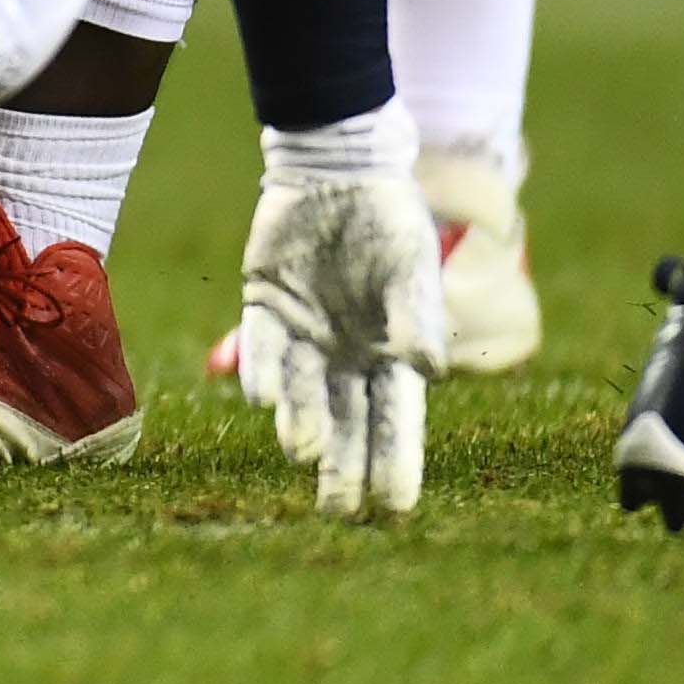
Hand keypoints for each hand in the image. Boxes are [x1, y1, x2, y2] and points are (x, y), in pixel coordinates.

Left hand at [237, 166, 444, 519]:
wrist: (339, 172)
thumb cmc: (391, 221)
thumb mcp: (411, 268)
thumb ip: (415, 318)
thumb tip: (424, 369)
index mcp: (388, 353)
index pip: (395, 420)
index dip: (396, 463)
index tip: (397, 509)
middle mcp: (344, 353)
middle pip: (346, 421)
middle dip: (345, 466)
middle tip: (339, 511)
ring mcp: (303, 333)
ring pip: (300, 390)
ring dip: (301, 421)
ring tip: (303, 452)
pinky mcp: (264, 306)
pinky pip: (260, 345)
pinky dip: (259, 368)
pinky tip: (259, 396)